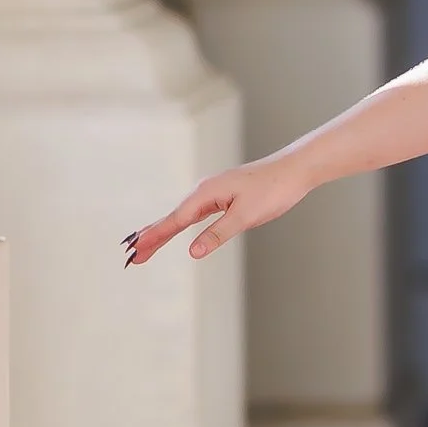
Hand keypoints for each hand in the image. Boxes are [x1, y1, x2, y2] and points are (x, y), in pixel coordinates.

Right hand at [123, 154, 310, 268]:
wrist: (295, 169)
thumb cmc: (273, 190)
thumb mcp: (246, 216)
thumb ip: (218, 234)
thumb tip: (193, 251)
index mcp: (205, 193)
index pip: (173, 221)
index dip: (153, 238)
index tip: (135, 251)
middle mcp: (204, 191)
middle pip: (171, 219)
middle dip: (151, 238)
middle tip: (132, 257)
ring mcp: (212, 193)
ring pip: (181, 216)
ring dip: (162, 232)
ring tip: (144, 247)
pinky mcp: (222, 196)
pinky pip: (194, 214)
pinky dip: (180, 224)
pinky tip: (175, 229)